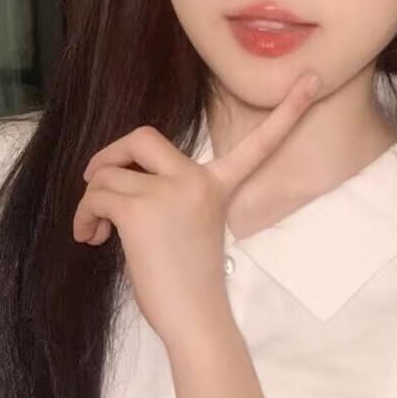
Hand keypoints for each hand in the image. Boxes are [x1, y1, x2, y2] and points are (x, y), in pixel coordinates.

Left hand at [73, 69, 322, 348]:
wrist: (194, 319)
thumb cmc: (190, 286)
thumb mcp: (191, 229)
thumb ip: (171, 198)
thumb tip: (121, 186)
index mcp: (218, 186)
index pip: (258, 144)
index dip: (287, 111)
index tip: (312, 78)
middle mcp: (196, 181)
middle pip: (143, 137)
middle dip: (110, 154)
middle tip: (97, 181)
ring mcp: (168, 192)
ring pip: (107, 175)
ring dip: (90, 201)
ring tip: (94, 230)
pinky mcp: (139, 210)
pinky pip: (97, 195)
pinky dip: (84, 214)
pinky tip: (90, 237)